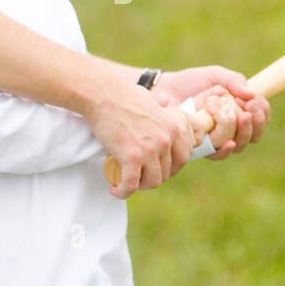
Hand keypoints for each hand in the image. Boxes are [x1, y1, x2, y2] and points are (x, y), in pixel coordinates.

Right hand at [85, 79, 195, 198]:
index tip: (157, 170)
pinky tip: (115, 189)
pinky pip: (131, 184)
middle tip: (138, 176)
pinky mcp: (132, 156)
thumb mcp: (149, 96)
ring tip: (126, 183)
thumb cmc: (121, 94)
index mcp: (172, 127)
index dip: (171, 169)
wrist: (101, 94)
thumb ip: (160, 102)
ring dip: (139, 186)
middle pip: (167, 173)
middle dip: (152, 177)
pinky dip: (123, 191)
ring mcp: (150, 149)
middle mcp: (165, 139)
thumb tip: (165, 100)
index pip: (183, 158)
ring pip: (152, 182)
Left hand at [157, 68, 270, 159]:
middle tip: (247, 108)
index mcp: (238, 110)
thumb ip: (234, 81)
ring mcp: (217, 139)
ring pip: (240, 144)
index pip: (261, 117)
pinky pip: (219, 154)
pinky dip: (226, 149)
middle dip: (255, 121)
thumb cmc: (190, 82)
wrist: (164, 90)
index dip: (262, 112)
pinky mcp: (202, 148)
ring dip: (241, 130)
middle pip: (254, 134)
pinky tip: (228, 141)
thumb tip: (252, 94)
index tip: (254, 101)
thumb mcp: (215, 76)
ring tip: (233, 113)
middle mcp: (231, 127)